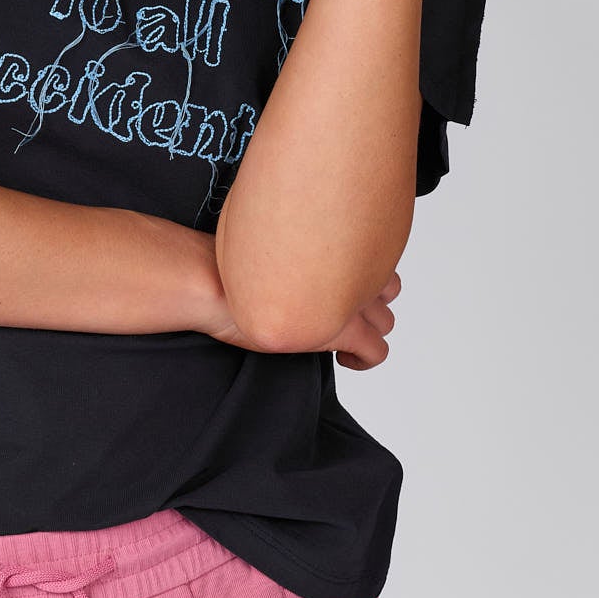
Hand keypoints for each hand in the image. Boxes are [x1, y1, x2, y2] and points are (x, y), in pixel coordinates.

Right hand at [197, 265, 401, 366]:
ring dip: (367, 330)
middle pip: (388, 287)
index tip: (339, 284)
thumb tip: (301, 252)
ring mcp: (349, 298)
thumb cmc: (227, 266)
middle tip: (342, 312)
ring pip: (385, 320)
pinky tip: (346, 359)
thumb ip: (298, 248)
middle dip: (370, 302)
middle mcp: (350, 264)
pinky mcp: (342, 330)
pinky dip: (366, 359)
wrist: (210, 281)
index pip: (376, 252)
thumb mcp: (269, 248)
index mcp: (333, 238)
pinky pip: (376, 351)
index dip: (361, 271)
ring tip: (341, 336)